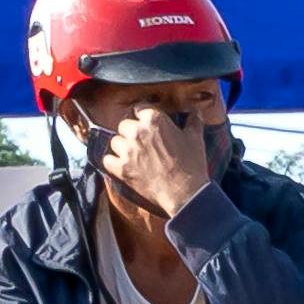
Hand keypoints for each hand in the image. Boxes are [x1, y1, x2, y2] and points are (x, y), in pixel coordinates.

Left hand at [100, 89, 231, 244]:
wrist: (186, 194)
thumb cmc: (192, 166)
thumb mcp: (196, 140)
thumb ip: (193, 122)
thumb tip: (196, 113)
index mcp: (154, 119)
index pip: (139, 109)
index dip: (143, 117)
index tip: (147, 126)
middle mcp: (137, 131)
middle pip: (124, 125)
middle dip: (131, 133)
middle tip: (142, 144)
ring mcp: (127, 150)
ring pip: (115, 141)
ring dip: (122, 148)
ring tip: (134, 157)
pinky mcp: (122, 168)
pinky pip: (107, 160)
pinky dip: (113, 163)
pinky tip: (122, 167)